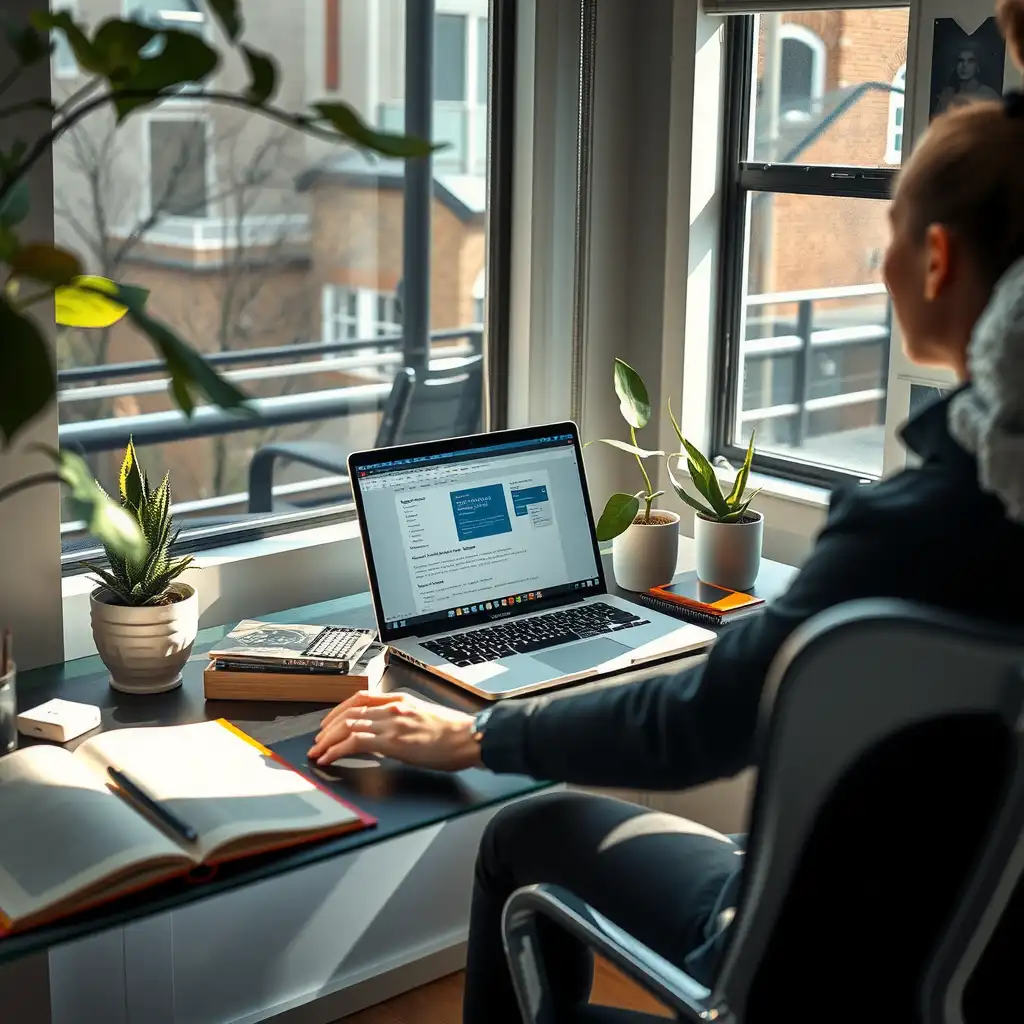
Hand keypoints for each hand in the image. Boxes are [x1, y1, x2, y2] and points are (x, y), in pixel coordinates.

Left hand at [307, 691, 482, 771]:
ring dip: (328, 740)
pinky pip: (356, 742)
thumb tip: (385, 733)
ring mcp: (392, 723)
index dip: (338, 711)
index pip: (359, 698)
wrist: (469, 738)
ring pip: (348, 725)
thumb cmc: (453, 732)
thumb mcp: (423, 717)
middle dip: (327, 728)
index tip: (328, 723)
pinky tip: (329, 758)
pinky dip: (337, 750)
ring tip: (318, 752)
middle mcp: (393, 708)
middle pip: (348, 712)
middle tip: (317, 741)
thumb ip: (402, 720)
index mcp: (400, 700)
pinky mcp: (393, 741)